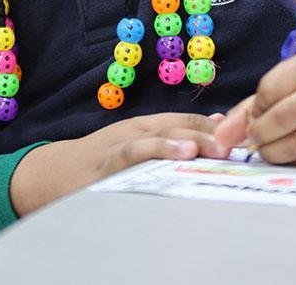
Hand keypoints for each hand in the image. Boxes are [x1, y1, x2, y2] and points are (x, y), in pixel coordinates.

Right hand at [10, 111, 227, 214]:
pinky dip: (154, 154)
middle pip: (178, 125)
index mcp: (147, 126)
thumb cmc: (100, 162)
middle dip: (208, 135)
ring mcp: (120, 147)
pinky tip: (174, 158)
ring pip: (157, 137)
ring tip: (210, 149)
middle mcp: (136, 130)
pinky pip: (131, 158)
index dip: (215, 127)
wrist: (51, 174)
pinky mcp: (104, 167)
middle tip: (238, 146)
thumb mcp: (137, 145)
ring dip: (186, 141)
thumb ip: (173, 137)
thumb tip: (217, 128)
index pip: (187, 120)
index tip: (245, 136)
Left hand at [213, 49, 295, 165]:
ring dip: (273, 151)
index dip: (255, 107)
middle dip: (261, 132)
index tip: (254, 114)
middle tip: (254, 138)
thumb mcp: (289, 83)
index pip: (272, 88)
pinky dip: (294, 161)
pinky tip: (290, 154)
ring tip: (267, 148)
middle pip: (286, 116)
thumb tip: (222, 134)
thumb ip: (252, 106)